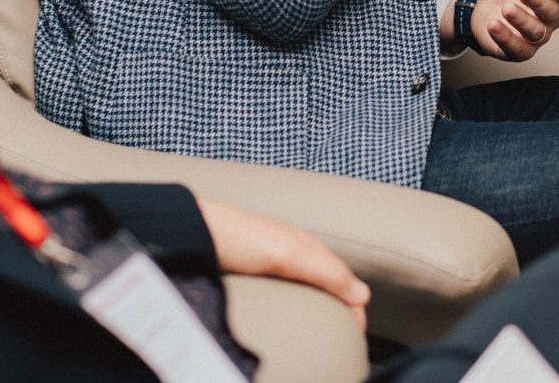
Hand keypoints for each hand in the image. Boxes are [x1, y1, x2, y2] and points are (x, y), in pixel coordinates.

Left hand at [195, 197, 369, 330]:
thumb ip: (326, 272)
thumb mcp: (289, 254)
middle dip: (342, 301)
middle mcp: (294, 250)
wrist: (197, 230)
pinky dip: (298, 298)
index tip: (357, 328)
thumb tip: (360, 294)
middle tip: (347, 328)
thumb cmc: (239, 235)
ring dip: (321, 300)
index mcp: (307, 246)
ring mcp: (274, 259)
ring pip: (308, 281)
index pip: (342, 277)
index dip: (353, 302)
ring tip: (324, 319)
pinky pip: (286, 285)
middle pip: (328, 279)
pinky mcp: (255, 269)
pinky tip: (288, 306)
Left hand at [472, 0, 558, 59]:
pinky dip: (506, 39)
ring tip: (504, 7)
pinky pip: (517, 50)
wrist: (486, 1)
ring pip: (535, 33)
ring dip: (520, 20)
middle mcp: (551, 18)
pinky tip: (494, 25)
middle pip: (552, 13)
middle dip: (537, 2)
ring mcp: (535, 36)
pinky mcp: (517, 50)